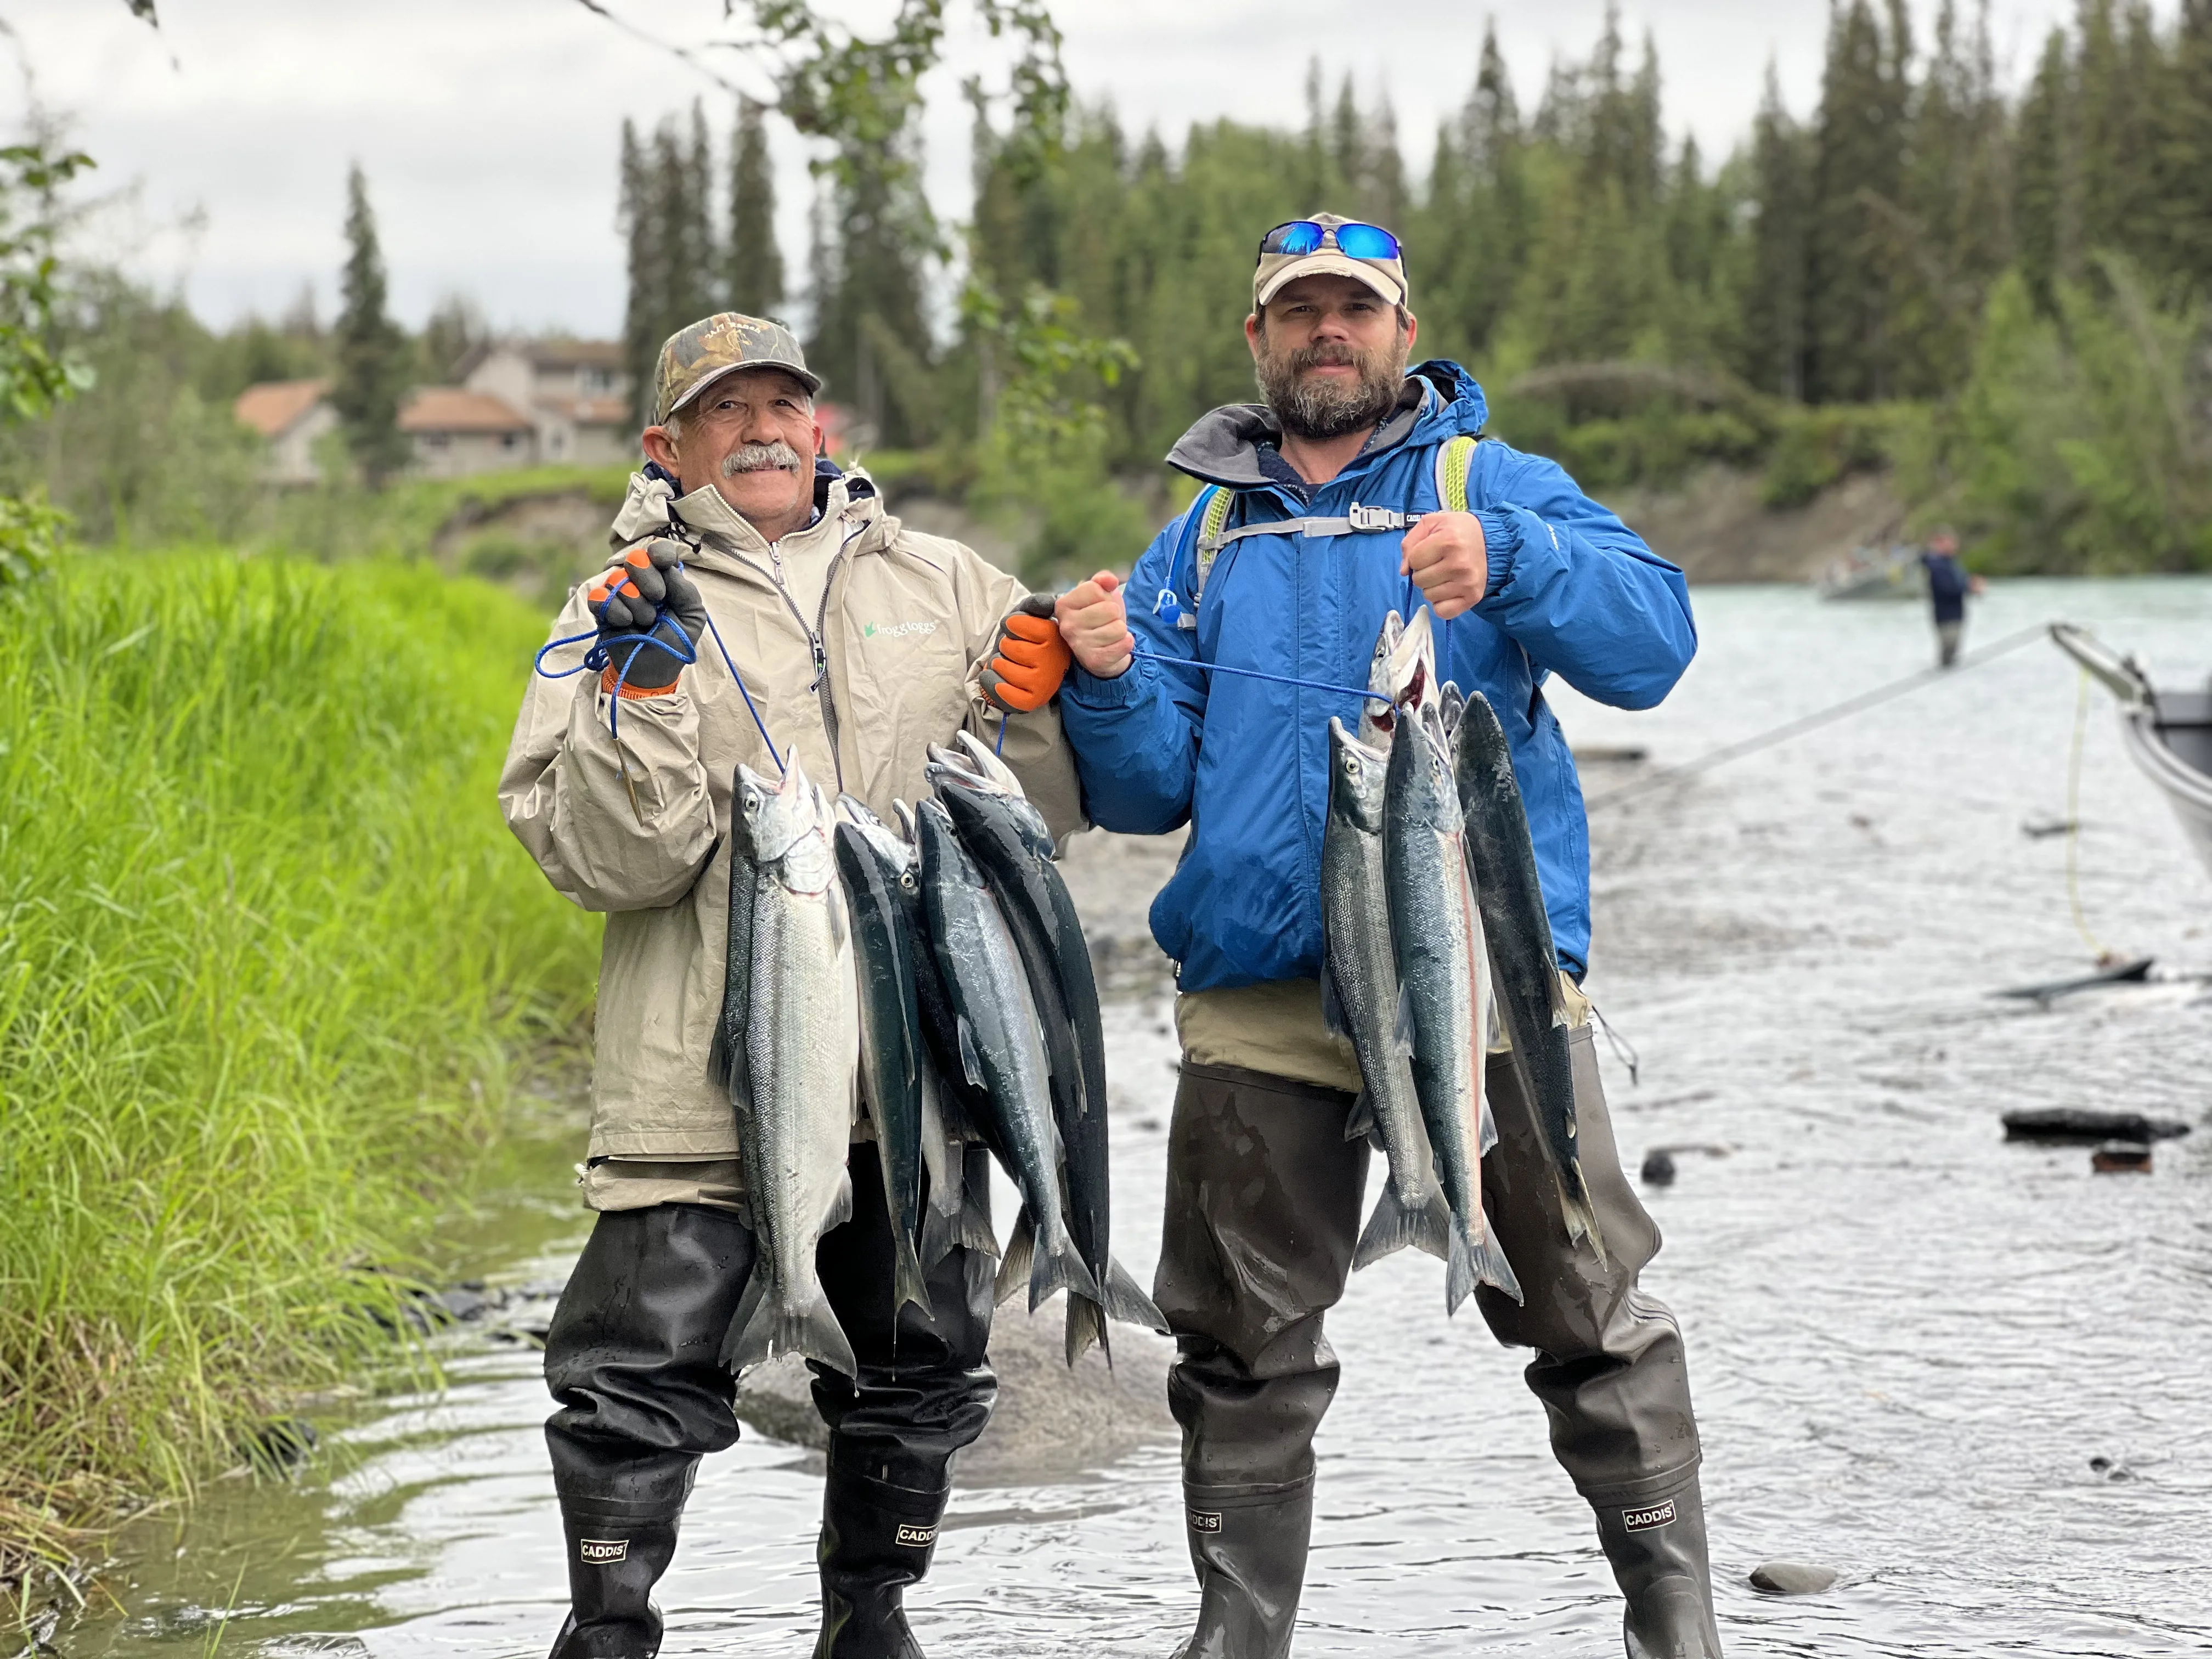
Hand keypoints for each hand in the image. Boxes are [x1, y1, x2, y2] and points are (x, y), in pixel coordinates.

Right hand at [588, 538, 707, 689]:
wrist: (654, 672)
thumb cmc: (676, 642)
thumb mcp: (692, 616)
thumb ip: (685, 589)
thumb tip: (667, 567)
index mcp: (664, 579)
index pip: (658, 552)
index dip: (659, 553)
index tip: (663, 563)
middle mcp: (640, 582)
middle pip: (636, 560)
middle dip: (648, 579)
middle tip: (657, 599)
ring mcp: (619, 595)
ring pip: (618, 579)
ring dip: (635, 603)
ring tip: (644, 622)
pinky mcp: (602, 610)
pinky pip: (599, 596)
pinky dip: (613, 608)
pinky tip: (624, 622)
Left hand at [981, 593, 1072, 712]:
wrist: (1022, 672)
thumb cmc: (1024, 640)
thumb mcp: (1027, 615)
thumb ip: (1035, 604)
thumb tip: (1049, 604)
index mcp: (1055, 637)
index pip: (1018, 623)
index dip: (1010, 625)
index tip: (1015, 629)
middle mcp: (1054, 661)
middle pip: (1009, 646)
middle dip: (1003, 646)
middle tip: (1013, 651)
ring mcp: (1044, 683)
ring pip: (1002, 666)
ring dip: (997, 663)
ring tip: (1008, 665)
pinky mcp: (1031, 701)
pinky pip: (1001, 690)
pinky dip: (990, 681)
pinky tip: (997, 678)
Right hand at [1054, 570, 1132, 679]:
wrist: (1102, 651)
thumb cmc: (1100, 618)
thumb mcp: (1100, 594)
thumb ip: (1103, 580)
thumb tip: (1110, 580)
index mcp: (1064, 605)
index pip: (1094, 589)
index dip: (1104, 595)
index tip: (1098, 605)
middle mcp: (1067, 625)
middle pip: (1110, 609)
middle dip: (1114, 614)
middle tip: (1105, 623)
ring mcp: (1079, 645)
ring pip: (1119, 628)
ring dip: (1120, 630)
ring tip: (1109, 635)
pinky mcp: (1094, 660)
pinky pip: (1125, 644)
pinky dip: (1126, 643)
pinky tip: (1115, 645)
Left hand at [1400, 511, 1488, 620]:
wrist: (1489, 540)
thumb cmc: (1457, 531)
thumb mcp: (1432, 523)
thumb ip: (1410, 542)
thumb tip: (1403, 571)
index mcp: (1448, 541)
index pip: (1414, 560)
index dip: (1417, 556)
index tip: (1431, 551)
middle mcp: (1459, 563)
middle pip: (1419, 580)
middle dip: (1423, 572)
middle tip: (1439, 563)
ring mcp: (1467, 582)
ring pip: (1428, 596)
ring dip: (1432, 587)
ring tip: (1446, 573)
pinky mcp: (1473, 597)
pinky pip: (1442, 611)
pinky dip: (1441, 603)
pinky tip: (1449, 589)